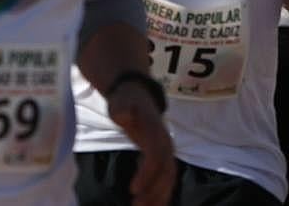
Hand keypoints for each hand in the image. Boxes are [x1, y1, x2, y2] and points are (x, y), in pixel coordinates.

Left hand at [107, 80, 174, 205]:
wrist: (136, 94)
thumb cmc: (126, 99)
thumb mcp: (121, 101)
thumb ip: (122, 108)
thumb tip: (123, 114)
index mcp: (156, 133)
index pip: (155, 158)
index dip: (146, 175)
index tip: (133, 190)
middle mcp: (165, 144)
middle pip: (165, 173)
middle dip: (154, 192)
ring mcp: (165, 151)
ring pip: (168, 179)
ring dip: (158, 196)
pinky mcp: (161, 156)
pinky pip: (164, 177)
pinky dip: (159, 191)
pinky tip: (149, 202)